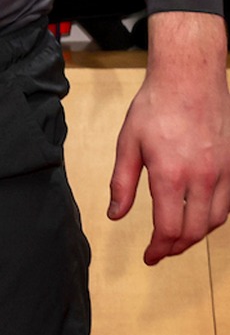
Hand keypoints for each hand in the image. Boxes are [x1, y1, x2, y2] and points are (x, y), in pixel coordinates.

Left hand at [108, 11, 229, 263]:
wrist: (190, 77)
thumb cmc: (155, 106)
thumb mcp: (128, 143)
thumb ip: (122, 184)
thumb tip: (115, 215)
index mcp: (171, 175)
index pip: (169, 229)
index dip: (159, 249)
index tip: (149, 257)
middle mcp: (202, 177)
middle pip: (195, 231)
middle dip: (176, 247)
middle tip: (161, 251)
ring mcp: (223, 171)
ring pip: (216, 220)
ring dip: (197, 235)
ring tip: (178, 238)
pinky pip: (228, 201)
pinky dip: (214, 216)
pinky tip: (198, 215)